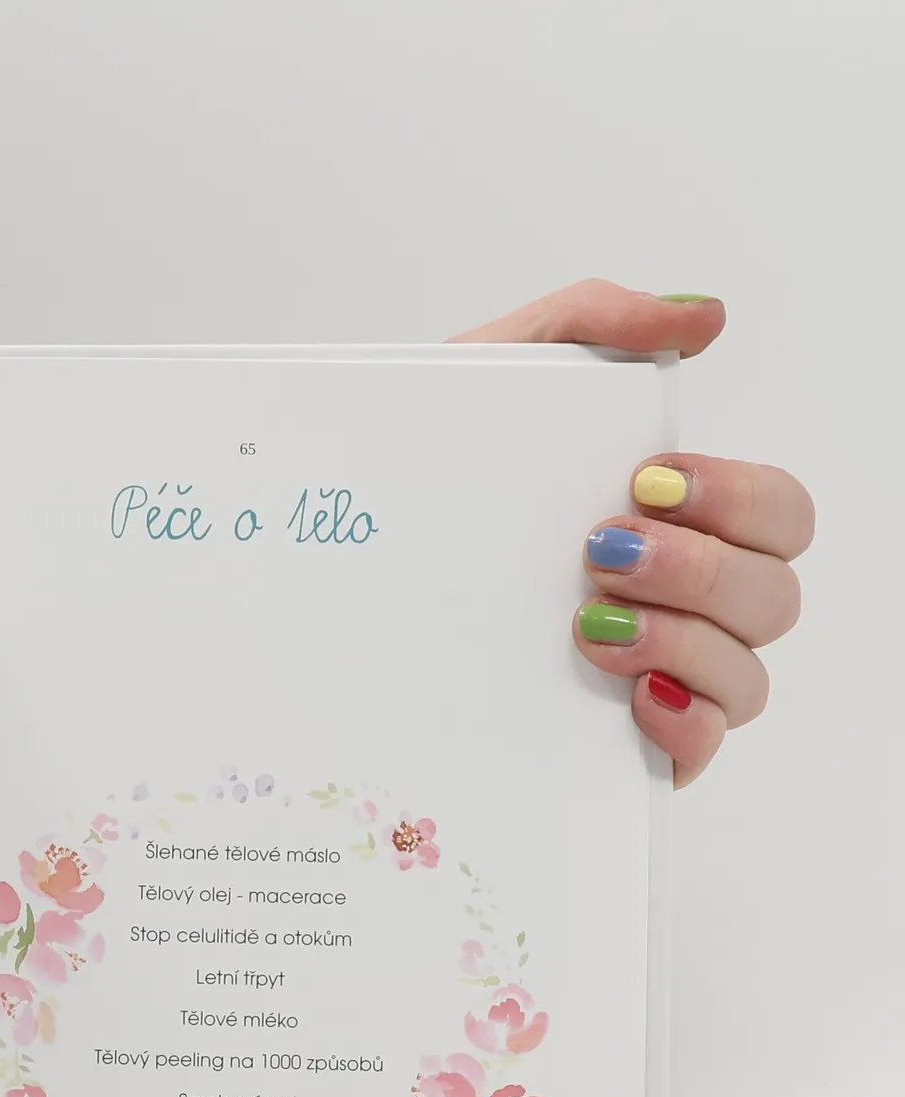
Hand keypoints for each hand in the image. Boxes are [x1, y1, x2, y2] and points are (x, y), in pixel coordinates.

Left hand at [454, 282, 812, 785]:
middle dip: (700, 568)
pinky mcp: (622, 749)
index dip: (739, 498)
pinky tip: (629, 695)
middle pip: (774, 594)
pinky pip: (701, 753)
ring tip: (586, 625)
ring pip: (748, 675)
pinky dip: (685, 725)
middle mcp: (683, 602)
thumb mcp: (490, 380)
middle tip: (600, 553)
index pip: (778, 514)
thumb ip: (589, 324)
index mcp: (676, 522)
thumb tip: (700, 318)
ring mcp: (658, 677)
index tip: (645, 482)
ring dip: (681, 640)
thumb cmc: (431, 477)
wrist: (343, 552)